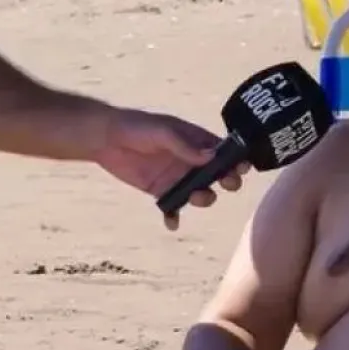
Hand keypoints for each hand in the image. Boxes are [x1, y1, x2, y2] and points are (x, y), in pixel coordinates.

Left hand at [93, 108, 247, 229]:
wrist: (105, 139)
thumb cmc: (137, 127)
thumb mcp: (163, 131)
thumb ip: (185, 145)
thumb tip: (211, 156)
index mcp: (196, 141)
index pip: (223, 151)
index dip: (236, 160)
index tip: (242, 167)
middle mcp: (191, 161)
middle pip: (218, 175)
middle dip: (228, 181)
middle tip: (225, 183)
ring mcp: (177, 178)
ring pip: (200, 194)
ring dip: (203, 199)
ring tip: (195, 197)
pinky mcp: (160, 191)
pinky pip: (172, 208)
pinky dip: (174, 217)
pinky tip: (172, 222)